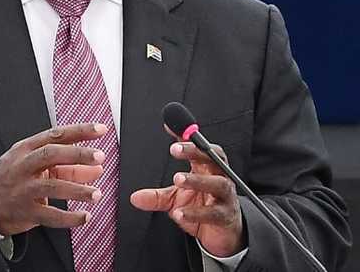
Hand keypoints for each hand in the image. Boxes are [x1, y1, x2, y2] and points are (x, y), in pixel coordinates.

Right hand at [0, 122, 107, 235]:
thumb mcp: (35, 164)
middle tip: (99, 157)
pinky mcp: (25, 211)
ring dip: (77, 190)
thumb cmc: (13, 177)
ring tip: (96, 193)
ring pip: (52, 186)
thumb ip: (67, 166)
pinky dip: (69, 218)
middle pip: (51, 154)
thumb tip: (96, 167)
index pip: (55, 135)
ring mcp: (23, 189)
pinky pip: (50, 215)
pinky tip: (84, 216)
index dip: (79, 131)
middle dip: (77, 154)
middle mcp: (24, 166)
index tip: (100, 129)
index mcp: (26, 149)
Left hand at [129, 133, 243, 256]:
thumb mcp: (176, 198)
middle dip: (195, 152)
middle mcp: (219, 178)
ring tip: (178, 179)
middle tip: (175, 149)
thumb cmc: (202, 206)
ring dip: (197, 180)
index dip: (188, 137)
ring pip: (217, 184)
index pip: (200, 147)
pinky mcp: (225, 217)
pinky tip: (179, 213)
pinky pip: (213, 213)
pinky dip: (196, 213)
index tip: (170, 127)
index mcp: (207, 169)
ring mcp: (225, 197)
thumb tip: (134, 197)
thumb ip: (156, 195)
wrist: (222, 232)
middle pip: (212, 158)